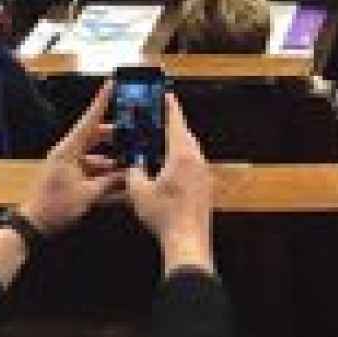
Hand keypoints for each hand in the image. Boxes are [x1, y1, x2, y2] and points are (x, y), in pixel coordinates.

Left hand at [17, 80, 123, 237]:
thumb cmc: (56, 207)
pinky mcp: (70, 179)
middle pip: (95, 137)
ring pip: (96, 157)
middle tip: (135, 132)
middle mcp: (68, 154)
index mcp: (69, 150)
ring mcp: (69, 166)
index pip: (89, 121)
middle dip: (116, 136)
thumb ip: (110, 182)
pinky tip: (122, 186)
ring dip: (113, 162)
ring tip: (133, 164)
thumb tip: (130, 174)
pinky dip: (105, 177)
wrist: (33, 226)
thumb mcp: (88, 194)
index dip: (102, 102)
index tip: (112, 84)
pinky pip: (92, 172)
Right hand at [126, 94, 214, 274]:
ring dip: (176, 143)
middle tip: (158, 118)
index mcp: (182, 155)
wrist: (188, 241)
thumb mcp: (138, 191)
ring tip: (160, 142)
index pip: (176, 122)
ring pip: (190, 150)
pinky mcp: (205, 186)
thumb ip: (133, 171)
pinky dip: (181, 159)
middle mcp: (197, 160)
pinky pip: (193, 164)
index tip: (165, 95)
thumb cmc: (165, 216)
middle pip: (185, 134)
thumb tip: (132, 163)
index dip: (169, 106)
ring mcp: (204, 174)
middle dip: (171, 125)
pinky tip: (168, 168)